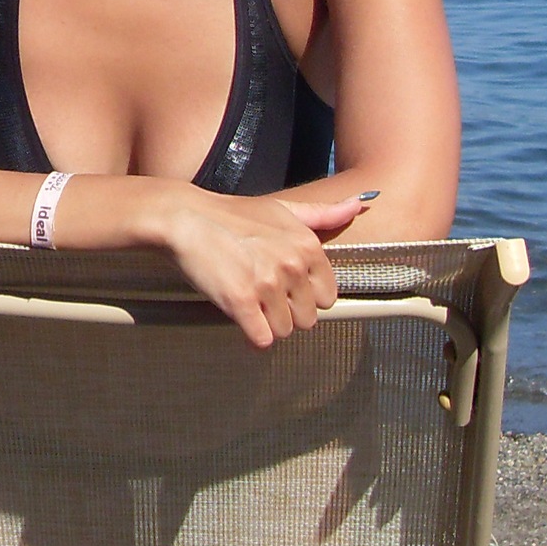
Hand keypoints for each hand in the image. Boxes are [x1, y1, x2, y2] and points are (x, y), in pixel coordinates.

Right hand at [155, 191, 374, 348]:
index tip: (282, 284)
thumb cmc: (234, 215)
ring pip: (284, 332)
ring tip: (248, 300)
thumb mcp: (283, 209)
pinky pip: (261, 340)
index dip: (304, 295)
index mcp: (308, 246)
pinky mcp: (241, 301)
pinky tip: (239, 315)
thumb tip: (360, 204)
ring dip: (266, 323)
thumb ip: (323, 213)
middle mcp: (292, 265)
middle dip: (286, 312)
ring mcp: (267, 284)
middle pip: (307, 319)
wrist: (186, 217)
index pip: (327, 298)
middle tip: (261, 292)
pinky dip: (250, 334)